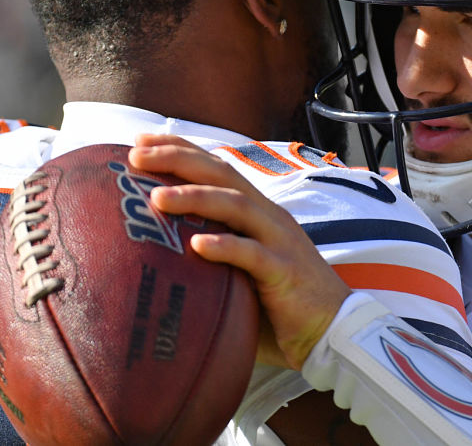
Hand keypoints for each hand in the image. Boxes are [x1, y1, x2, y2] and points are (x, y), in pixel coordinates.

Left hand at [129, 134, 352, 369]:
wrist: (334, 331)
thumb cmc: (278, 306)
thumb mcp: (239, 272)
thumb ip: (208, 258)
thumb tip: (153, 261)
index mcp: (257, 212)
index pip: (217, 167)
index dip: (181, 149)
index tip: (141, 139)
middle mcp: (268, 217)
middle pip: (223, 173)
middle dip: (178, 159)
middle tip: (137, 154)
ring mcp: (279, 241)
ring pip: (236, 206)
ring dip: (195, 198)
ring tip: (158, 197)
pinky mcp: (285, 271)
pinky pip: (253, 255)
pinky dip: (225, 247)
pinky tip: (198, 246)